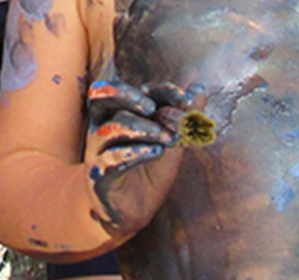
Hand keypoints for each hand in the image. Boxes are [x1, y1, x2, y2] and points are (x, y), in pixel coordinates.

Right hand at [84, 63, 192, 233]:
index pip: (135, 89)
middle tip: (153, 108)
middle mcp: (103, 127)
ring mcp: (98, 151)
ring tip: (169, 139)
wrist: (133, 212)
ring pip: (112, 128)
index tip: (187, 100)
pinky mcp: (98, 176)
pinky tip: (155, 152)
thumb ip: (183, 116)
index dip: (161, 90)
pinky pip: (111, 159)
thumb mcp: (171, 142)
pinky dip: (134, 153)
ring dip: (143, 129)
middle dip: (129, 96)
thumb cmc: (149, 171)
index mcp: (120, 113)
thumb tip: (200, 88)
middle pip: (104, 96)